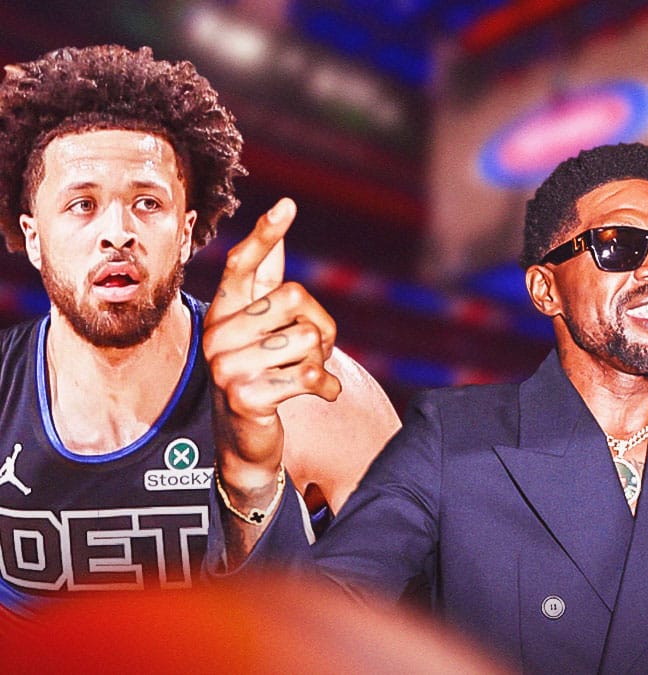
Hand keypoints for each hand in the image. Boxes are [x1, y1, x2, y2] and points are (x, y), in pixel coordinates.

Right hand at [203, 198, 340, 484]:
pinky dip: (326, 386)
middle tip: (310, 350)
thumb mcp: (262, 328)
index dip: (267, 236)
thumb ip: (267, 280)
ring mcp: (227, 367)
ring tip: (304, 374)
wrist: (245, 440)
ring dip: (320, 359)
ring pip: (307, 337)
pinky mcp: (246, 397)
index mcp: (224, 311)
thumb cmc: (262, 375)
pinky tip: (321, 394)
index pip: (244, 264)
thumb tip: (279, 221)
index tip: (288, 205)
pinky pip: (309, 375)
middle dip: (317, 324)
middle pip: (294, 297)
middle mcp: (218, 334)